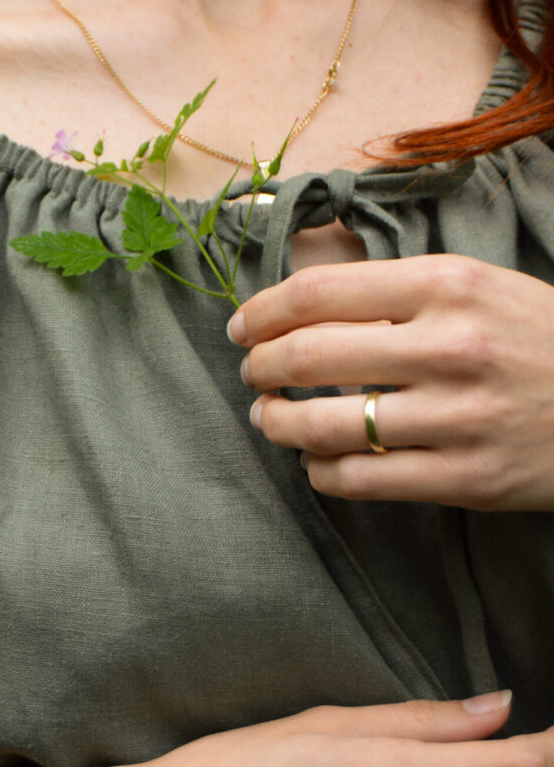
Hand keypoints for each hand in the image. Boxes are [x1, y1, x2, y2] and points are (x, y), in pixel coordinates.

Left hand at [230, 255, 553, 508]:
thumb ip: (399, 291)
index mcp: (448, 284)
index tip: (243, 327)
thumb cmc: (539, 339)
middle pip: (308, 357)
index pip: (319, 292)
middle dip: (260, 369)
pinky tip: (317, 462)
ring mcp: (459, 417)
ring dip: (277, 424)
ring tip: (270, 419)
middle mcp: (450, 347)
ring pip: (323, 427)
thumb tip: (300, 302)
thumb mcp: (480, 286)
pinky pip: (360, 481)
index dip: (263, 312)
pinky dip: (320, 472)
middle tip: (252, 374)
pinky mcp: (468, 480)